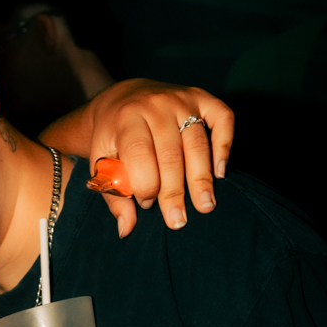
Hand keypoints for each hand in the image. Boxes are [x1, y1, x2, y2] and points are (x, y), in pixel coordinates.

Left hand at [83, 79, 234, 236]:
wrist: (123, 99)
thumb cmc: (113, 138)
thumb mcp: (102, 162)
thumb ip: (113, 194)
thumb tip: (125, 229)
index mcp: (126, 118)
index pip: (139, 153)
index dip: (145, 184)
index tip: (147, 204)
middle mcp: (155, 104)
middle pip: (170, 153)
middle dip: (174, 191)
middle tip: (178, 220)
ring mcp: (181, 98)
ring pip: (197, 142)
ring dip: (202, 178)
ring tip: (205, 206)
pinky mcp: (201, 97)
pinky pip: (223, 118)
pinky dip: (225, 145)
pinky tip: (219, 172)